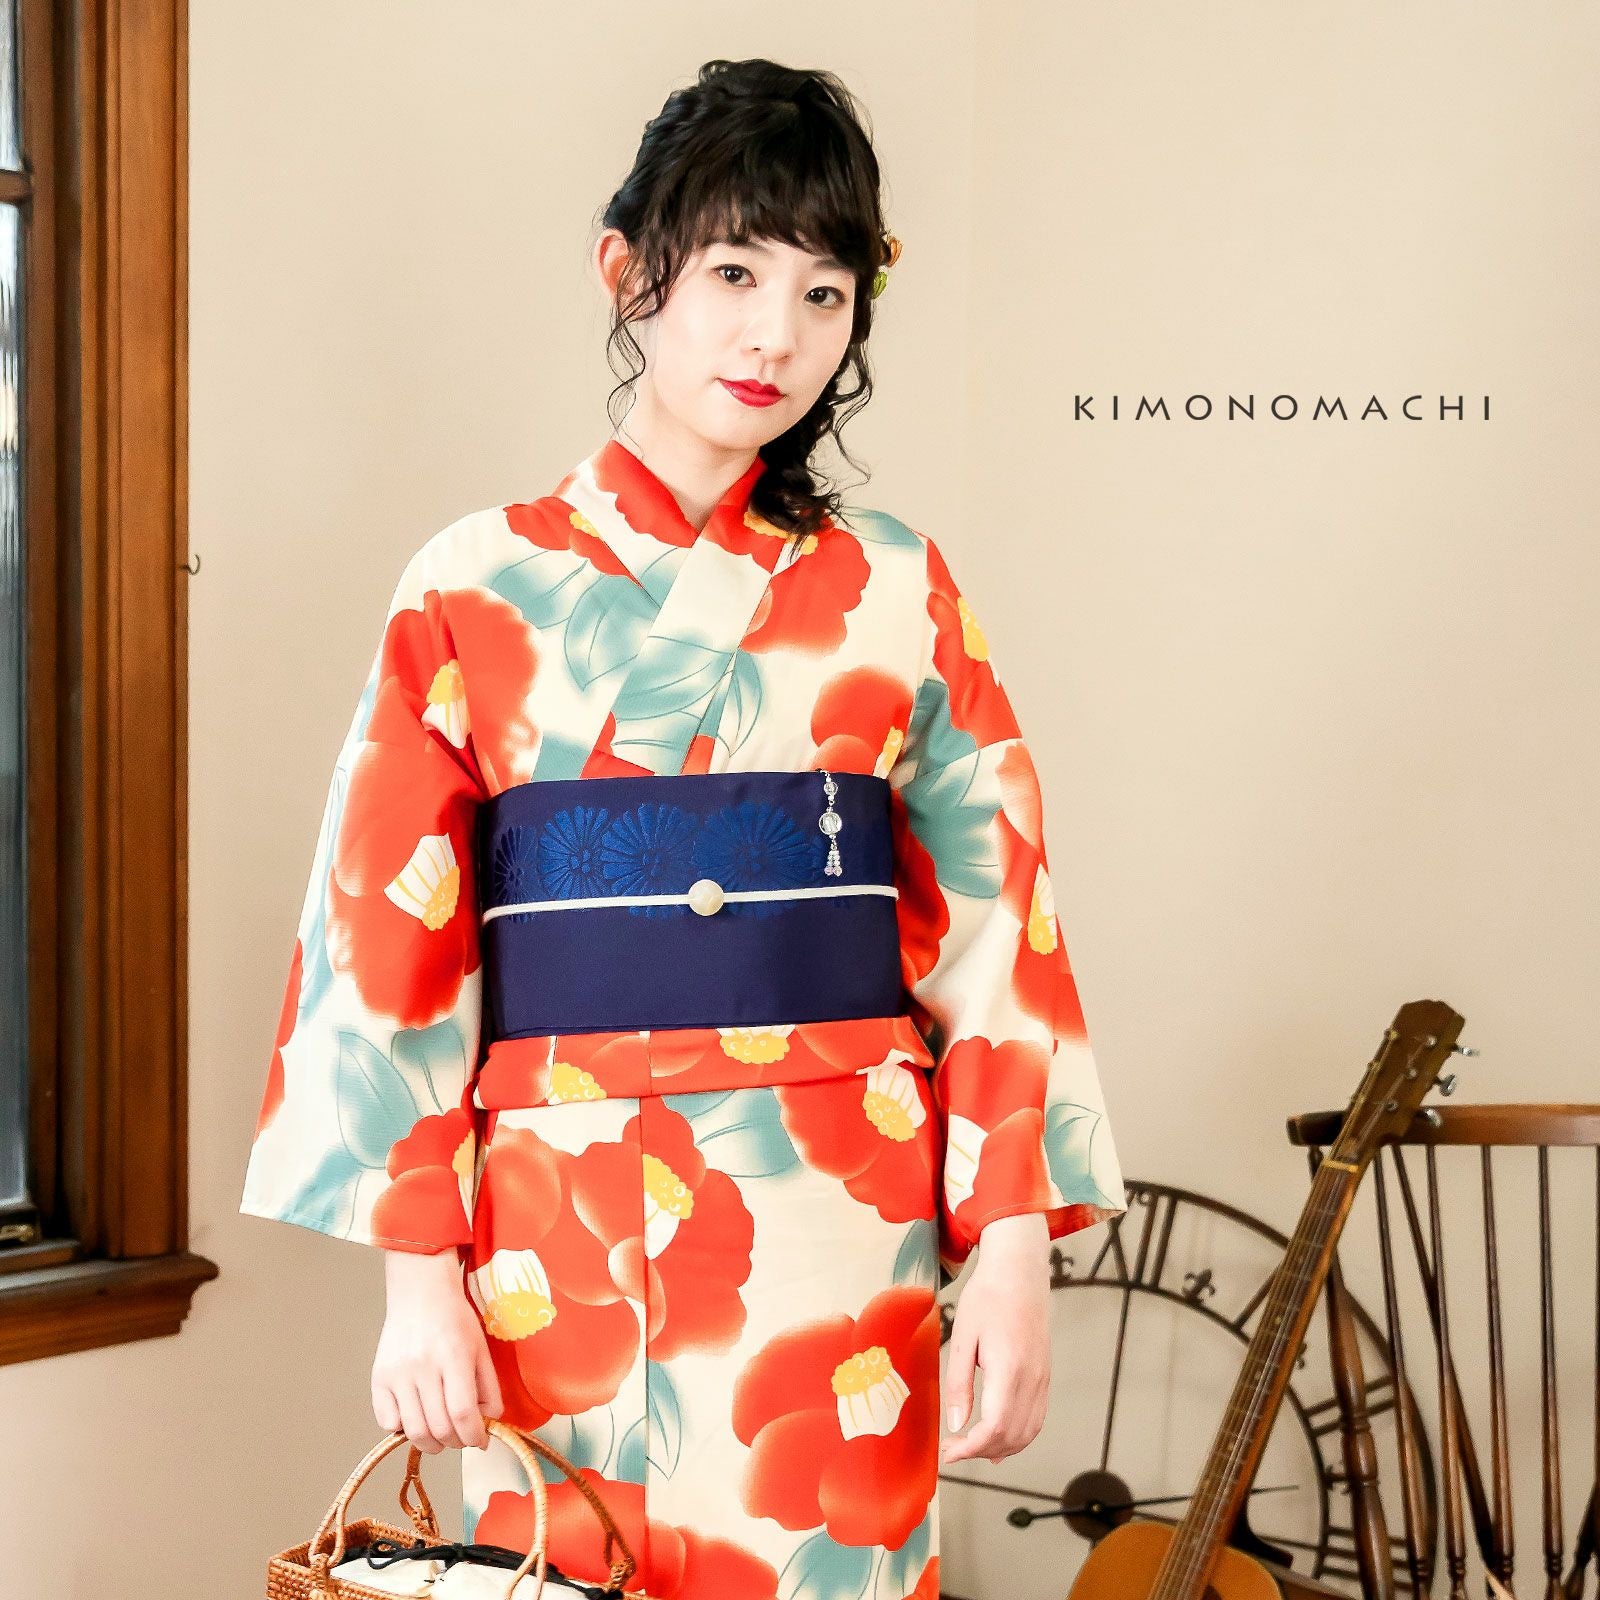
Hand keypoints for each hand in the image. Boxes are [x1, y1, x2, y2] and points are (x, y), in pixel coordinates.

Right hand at [372, 1247, 503, 1452]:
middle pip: (439, 1427)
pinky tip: (417, 1416)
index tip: (480, 1440)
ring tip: (442, 1435)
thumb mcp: (481, 1348)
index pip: (462, 1413)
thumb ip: (488, 1388)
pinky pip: (388, 1421)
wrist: (420, 1293)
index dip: (474, 1436)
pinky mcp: (378, 1378)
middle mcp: (422, 1366)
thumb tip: (489, 1424)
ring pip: (414, 1431)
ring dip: (432, 1443)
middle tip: (462, 1437)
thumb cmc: (455, 1319)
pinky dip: (404, 1429)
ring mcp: (397, 1373)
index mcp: (453, 1357)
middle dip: (456, 1442)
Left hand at [940, 1212, 1050, 1465]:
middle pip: (1012, 1438)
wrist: (1020, 1272)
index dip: (970, 1449)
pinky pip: (1036, 1419)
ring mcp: (1042, 1379)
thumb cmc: (988, 1296)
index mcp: (1009, 1369)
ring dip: (1000, 1449)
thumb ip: (958, 1383)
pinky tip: (999, 1439)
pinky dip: (1018, 1437)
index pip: (994, 1428)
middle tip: (953, 1448)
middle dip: (981, 1452)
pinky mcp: (1044, 1376)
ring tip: (972, 1447)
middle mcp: (1032, 1380)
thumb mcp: (962, 1336)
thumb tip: (955, 1425)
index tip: (948, 1453)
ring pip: (1028, 1433)